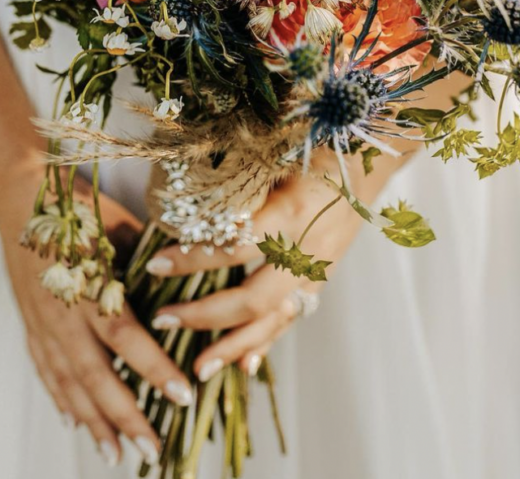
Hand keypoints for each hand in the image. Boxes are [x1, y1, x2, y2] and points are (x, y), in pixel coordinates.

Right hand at [0, 170, 193, 466]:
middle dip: (126, 416)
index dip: (155, 368)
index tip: (183, 396)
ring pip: (69, 383)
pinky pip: (46, 371)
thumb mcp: (120, 225)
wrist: (19, 196)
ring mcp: (43, 323)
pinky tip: (74, 423)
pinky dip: (61, 400)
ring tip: (115, 455)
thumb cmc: (78, 205)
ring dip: (94, 422)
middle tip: (152, 450)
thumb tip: (182, 281)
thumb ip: (147, 259)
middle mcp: (65, 312)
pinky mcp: (30, 324)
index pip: (127, 337)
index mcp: (91, 284)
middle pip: (97, 375)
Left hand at [145, 173, 363, 381]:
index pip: (235, 246)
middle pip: (254, 298)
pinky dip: (268, 342)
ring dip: (234, 345)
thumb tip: (184, 202)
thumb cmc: (309, 151)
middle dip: (206, 315)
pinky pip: (292, 319)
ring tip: (199, 367)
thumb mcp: (274, 157)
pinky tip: (244, 364)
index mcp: (293, 211)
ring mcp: (317, 270)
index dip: (193, 259)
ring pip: (275, 320)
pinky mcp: (320, 280)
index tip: (156, 263)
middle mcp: (307, 249)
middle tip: (163, 320)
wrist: (363, 164)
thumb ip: (240, 184)